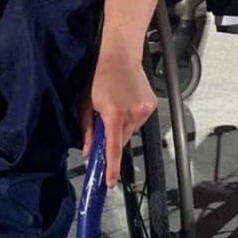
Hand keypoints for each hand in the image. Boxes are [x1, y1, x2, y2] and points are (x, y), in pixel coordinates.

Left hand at [80, 51, 157, 187]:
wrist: (120, 54)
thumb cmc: (99, 75)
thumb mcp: (86, 102)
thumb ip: (88, 130)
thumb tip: (89, 152)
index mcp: (114, 113)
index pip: (113, 148)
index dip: (111, 168)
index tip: (109, 183)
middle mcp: (132, 113)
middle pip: (122, 140)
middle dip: (113, 137)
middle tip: (105, 122)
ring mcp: (144, 109)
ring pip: (131, 131)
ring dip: (122, 126)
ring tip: (116, 104)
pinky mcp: (151, 105)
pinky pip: (139, 121)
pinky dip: (131, 117)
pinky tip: (126, 101)